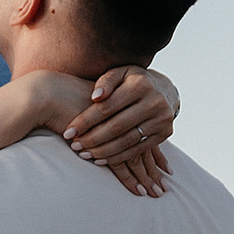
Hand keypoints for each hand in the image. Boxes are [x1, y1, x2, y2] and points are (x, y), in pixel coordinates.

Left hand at [62, 66, 176, 198]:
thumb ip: (106, 81)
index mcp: (140, 85)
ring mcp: (161, 119)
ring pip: (127, 141)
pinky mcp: (165, 134)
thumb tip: (95, 97)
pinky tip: (101, 160)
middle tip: (74, 146)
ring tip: (85, 155)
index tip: (68, 132)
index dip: (85, 121)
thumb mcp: (120, 73)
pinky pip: (137, 149)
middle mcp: (154, 102)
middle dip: (92, 139)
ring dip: (103, 151)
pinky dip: (118, 157)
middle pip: (117, 127)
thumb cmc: (133, 81)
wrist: (164, 89)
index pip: (107, 107)